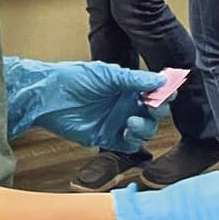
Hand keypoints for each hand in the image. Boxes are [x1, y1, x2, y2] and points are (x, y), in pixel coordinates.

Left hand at [4, 58, 163, 152]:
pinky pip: (129, 145)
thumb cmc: (74, 79)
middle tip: (153, 107)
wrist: (48, 97)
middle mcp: (126, 104)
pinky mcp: (107, 138)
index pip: (155, 91)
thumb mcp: (108, 75)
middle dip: (159, 110)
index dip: (166, 92)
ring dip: (145, 126)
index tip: (170, 92)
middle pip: (155, 112)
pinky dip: (133, 141)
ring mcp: (118, 121)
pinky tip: (126, 132)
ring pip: (145, 130)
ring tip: (131, 121)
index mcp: (128, 86)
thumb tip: (162, 79)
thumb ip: (135, 80)